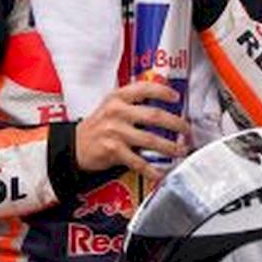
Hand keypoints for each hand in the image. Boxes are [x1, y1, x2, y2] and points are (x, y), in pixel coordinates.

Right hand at [73, 79, 187, 176]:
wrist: (75, 145)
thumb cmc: (98, 125)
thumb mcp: (111, 105)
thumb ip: (133, 101)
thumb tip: (162, 101)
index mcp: (118, 97)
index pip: (145, 88)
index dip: (163, 91)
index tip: (177, 97)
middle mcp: (117, 112)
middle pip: (154, 115)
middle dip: (175, 123)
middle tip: (186, 130)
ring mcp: (115, 131)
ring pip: (150, 139)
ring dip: (169, 147)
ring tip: (180, 150)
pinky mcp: (113, 150)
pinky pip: (138, 161)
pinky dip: (151, 169)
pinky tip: (160, 173)